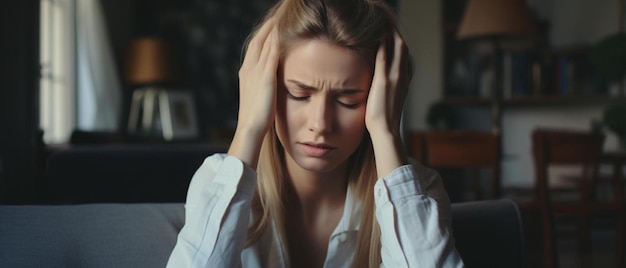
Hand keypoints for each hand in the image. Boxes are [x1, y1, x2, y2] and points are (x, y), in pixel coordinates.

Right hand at [228, 18, 278, 167]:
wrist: (250, 128)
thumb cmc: (257, 118)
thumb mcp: (260, 96)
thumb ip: (265, 84)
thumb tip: (274, 81)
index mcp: (246, 72)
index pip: (255, 45)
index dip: (264, 32)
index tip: (274, 22)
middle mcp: (249, 68)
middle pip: (259, 38)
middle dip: (269, 24)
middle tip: (279, 13)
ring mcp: (256, 71)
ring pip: (265, 41)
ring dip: (274, 27)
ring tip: (284, 16)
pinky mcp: (266, 77)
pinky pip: (272, 52)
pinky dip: (277, 40)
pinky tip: (285, 31)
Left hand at [365, 31, 410, 176]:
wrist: (386, 131)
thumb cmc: (382, 117)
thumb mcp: (387, 96)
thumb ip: (385, 83)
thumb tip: (377, 76)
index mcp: (404, 78)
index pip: (403, 52)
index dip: (396, 39)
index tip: (387, 29)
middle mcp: (403, 75)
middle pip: (402, 45)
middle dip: (394, 30)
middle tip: (385, 19)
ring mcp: (395, 77)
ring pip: (397, 47)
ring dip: (390, 32)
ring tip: (382, 20)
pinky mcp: (384, 81)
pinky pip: (384, 57)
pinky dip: (382, 43)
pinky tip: (377, 33)